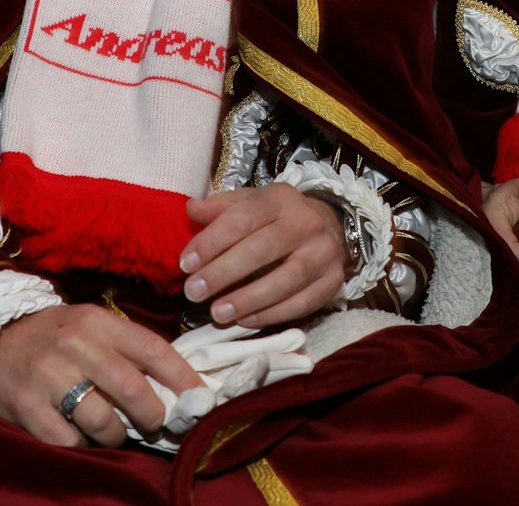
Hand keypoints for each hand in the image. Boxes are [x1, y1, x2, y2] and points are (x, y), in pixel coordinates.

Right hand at [0, 303, 202, 447]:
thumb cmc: (51, 337)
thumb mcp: (89, 327)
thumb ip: (126, 350)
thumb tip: (176, 385)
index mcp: (97, 322)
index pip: (153, 349)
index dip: (183, 378)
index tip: (201, 399)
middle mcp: (74, 344)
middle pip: (133, 389)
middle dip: (153, 415)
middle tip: (155, 424)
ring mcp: (48, 375)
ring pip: (104, 421)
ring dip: (116, 435)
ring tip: (112, 431)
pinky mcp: (25, 405)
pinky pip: (68, 440)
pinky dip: (80, 445)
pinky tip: (78, 435)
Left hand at [181, 184, 346, 326]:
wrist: (332, 228)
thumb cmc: (278, 218)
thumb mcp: (251, 203)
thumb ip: (220, 208)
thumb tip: (191, 210)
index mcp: (281, 199)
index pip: (243, 218)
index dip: (212, 241)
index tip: (186, 264)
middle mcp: (306, 223)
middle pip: (263, 249)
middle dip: (224, 273)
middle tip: (194, 292)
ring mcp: (323, 254)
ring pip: (285, 280)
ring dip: (247, 299)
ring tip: (217, 312)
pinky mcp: (333, 282)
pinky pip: (301, 303)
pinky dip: (271, 315)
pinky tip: (244, 320)